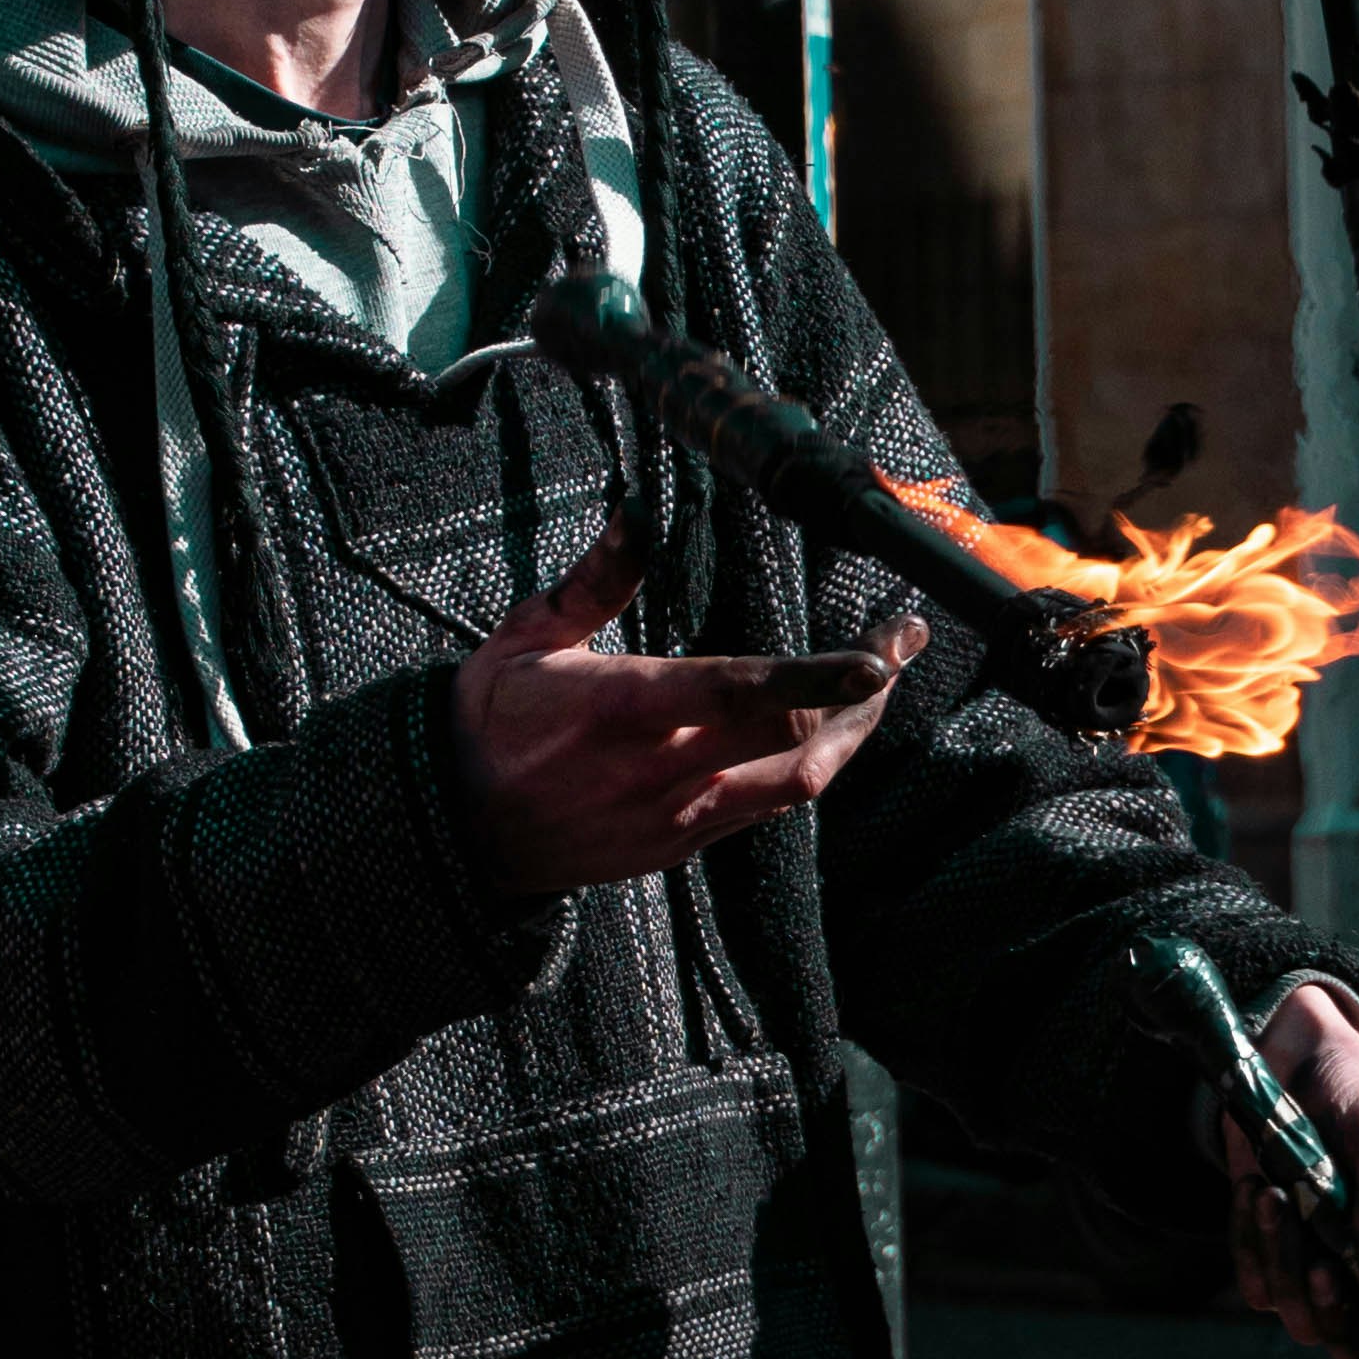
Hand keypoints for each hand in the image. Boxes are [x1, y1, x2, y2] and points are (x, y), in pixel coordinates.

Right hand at [450, 519, 927, 897]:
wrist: (455, 830)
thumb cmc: (490, 722)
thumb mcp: (526, 637)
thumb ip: (595, 580)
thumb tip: (638, 514)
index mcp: (628, 706)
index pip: (744, 691)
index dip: (820, 677)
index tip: (879, 657)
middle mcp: (666, 768)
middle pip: (799, 738)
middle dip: (866, 690)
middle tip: (903, 640)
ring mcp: (681, 816)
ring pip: (798, 782)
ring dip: (852, 733)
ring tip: (880, 686)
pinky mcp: (682, 845)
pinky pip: (767, 807)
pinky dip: (807, 766)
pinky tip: (824, 730)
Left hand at [1224, 982, 1358, 1358]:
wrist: (1293, 1058)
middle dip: (1338, 1324)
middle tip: (1320, 1270)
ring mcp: (1335, 1267)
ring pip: (1307, 1322)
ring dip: (1285, 1266)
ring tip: (1277, 1196)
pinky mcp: (1283, 1252)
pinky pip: (1261, 1286)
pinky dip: (1253, 1244)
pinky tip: (1258, 1189)